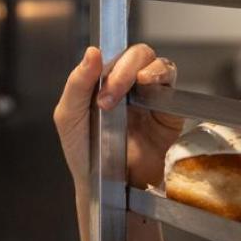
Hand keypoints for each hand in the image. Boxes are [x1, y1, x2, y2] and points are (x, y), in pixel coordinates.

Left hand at [53, 44, 183, 196]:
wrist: (107, 188)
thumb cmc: (84, 155)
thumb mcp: (69, 118)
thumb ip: (77, 83)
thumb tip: (92, 51)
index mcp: (102, 83)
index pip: (111, 54)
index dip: (108, 57)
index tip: (97, 72)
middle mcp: (128, 86)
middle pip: (136, 54)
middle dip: (121, 70)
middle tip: (107, 99)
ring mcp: (150, 96)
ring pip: (155, 62)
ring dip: (140, 70)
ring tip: (125, 94)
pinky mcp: (169, 110)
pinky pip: (171, 82)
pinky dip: (161, 75)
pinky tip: (147, 86)